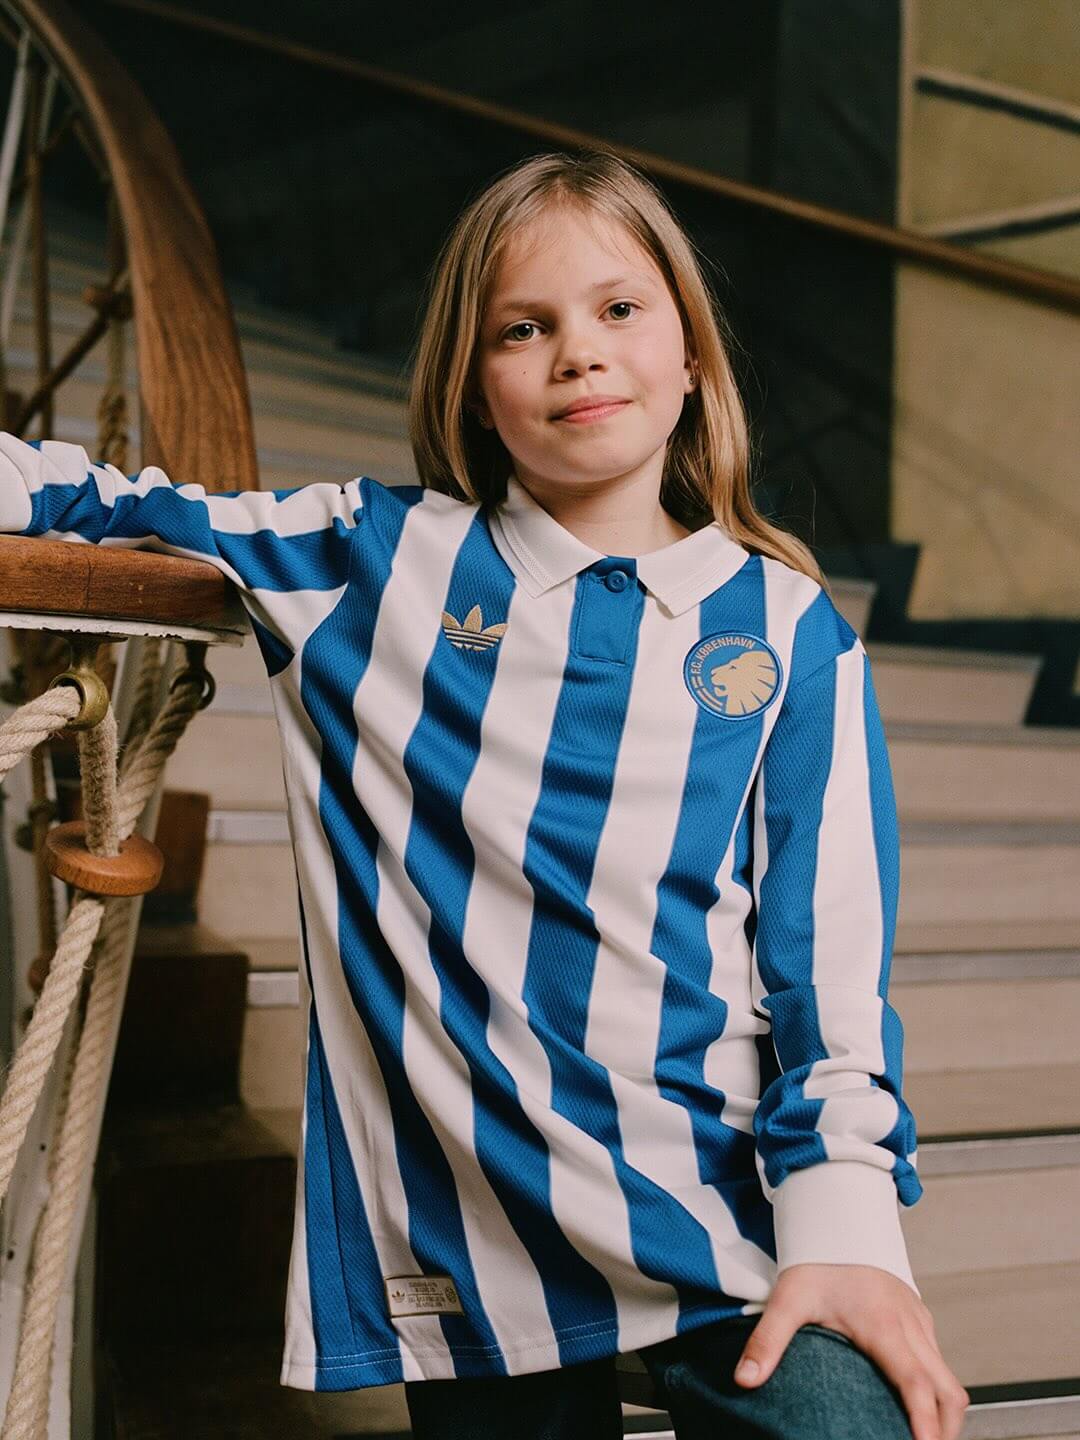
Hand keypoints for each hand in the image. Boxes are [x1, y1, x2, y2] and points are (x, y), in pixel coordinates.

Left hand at [733, 1263, 969, 1439]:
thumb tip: (744, 1380)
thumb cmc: (817, 1258)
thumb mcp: (787, 1298)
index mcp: (882, 1325)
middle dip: (945, 1430)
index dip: (924, 1422)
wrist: (839, 1216)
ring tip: (920, 1439)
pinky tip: (916, 1408)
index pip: (915, 1383)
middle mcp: (910, 1325)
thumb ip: (767, 1340)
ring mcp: (920, 1321)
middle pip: (948, 1390)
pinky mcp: (920, 1317)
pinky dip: (937, 1391)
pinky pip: (941, 1362)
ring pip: (949, 1378)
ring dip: (944, 1413)